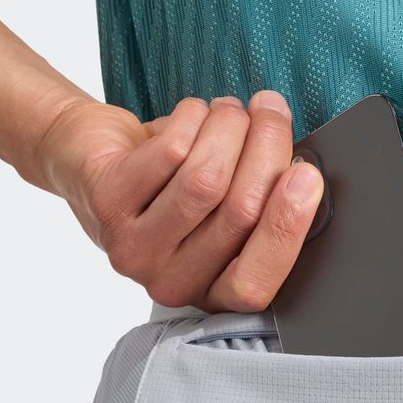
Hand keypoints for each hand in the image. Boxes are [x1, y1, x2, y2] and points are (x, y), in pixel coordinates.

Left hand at [36, 90, 323, 312]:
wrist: (94, 159)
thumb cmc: (174, 185)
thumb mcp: (227, 208)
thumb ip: (265, 205)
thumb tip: (306, 177)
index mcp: (211, 292)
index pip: (254, 284)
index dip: (285, 228)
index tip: (308, 175)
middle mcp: (171, 283)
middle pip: (240, 215)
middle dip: (268, 149)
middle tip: (273, 112)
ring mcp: (134, 249)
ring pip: (206, 179)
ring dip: (230, 127)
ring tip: (231, 110)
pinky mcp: (108, 203)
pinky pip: (171, 152)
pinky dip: (193, 117)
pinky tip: (194, 112)